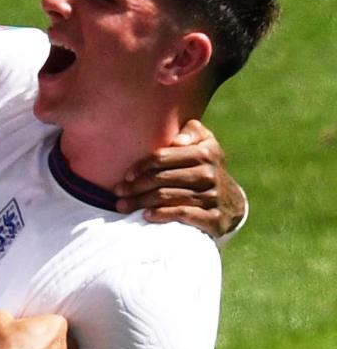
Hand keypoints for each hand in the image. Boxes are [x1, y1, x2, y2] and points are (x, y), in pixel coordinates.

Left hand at [114, 119, 245, 237]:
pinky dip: (161, 214)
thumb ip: (191, 132)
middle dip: (134, 187)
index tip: (125, 176)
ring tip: (122, 206)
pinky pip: (182, 213)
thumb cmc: (204, 168)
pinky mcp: (214, 217)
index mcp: (205, 152)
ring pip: (166, 196)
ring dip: (140, 202)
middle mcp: (210, 173)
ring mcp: (213, 196)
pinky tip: (146, 215)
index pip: (162, 157)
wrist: (230, 202)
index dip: (140, 166)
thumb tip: (177, 140)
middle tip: (118, 193)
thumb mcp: (204, 143)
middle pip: (160, 179)